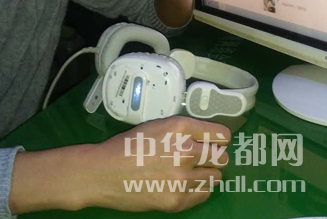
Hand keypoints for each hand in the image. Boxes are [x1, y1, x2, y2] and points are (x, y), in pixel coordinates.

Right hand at [85, 117, 230, 211]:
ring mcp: (182, 178)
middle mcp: (185, 150)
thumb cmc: (130, 145)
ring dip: (207, 174)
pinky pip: (204, 194)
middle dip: (215, 157)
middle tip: (204, 158)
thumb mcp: (159, 126)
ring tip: (192, 172)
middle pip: (221, 157)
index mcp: (180, 128)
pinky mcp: (177, 200)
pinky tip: (184, 184)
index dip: (220, 138)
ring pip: (215, 177)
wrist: (104, 173)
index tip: (216, 142)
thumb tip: (209, 137)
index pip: (221, 134)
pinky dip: (199, 189)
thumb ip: (185, 130)